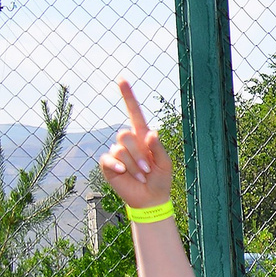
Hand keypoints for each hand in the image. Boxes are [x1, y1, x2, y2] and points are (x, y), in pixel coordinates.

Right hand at [97, 81, 172, 210]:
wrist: (150, 197)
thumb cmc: (160, 178)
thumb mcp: (165, 163)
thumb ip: (158, 148)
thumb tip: (151, 133)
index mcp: (143, 137)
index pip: (134, 113)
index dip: (127, 96)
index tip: (122, 80)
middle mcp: (128, 141)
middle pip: (125, 135)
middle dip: (139, 154)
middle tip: (147, 169)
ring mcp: (117, 152)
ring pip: (119, 149)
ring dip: (133, 165)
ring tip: (141, 175)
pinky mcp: (108, 164)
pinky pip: (109, 159)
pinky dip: (118, 166)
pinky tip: (123, 173)